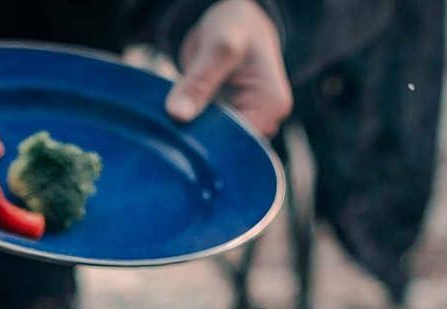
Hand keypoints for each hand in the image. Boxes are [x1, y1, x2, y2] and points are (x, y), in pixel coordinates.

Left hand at [165, 0, 292, 136]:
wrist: (235, 22)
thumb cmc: (234, 27)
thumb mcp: (218, 47)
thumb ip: (199, 81)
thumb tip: (177, 114)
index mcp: (272, 105)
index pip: (241, 143)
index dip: (210, 143)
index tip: (182, 137)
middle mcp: (267, 119)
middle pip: (231, 149)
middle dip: (203, 144)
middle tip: (174, 133)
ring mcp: (251, 122)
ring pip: (220, 146)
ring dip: (198, 139)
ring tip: (178, 128)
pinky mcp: (234, 122)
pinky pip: (214, 137)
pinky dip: (197, 133)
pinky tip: (182, 127)